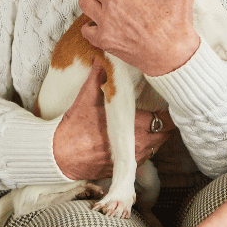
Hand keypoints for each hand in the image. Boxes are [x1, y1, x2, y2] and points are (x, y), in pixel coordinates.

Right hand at [53, 61, 172, 180]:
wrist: (58, 156)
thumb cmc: (74, 127)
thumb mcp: (86, 98)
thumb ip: (97, 77)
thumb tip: (101, 58)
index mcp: (135, 125)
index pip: (165, 118)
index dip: (168, 111)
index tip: (166, 104)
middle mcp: (139, 144)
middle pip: (165, 133)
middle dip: (163, 124)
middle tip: (158, 113)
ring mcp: (133, 158)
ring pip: (156, 147)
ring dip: (155, 137)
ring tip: (149, 126)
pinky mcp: (125, 168)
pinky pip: (144, 158)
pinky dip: (144, 150)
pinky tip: (136, 141)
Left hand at [78, 0, 202, 76]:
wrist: (173, 55)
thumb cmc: (178, 22)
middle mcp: (114, 1)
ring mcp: (106, 21)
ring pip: (84, 2)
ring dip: (94, 3)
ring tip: (108, 7)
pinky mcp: (103, 39)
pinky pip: (86, 28)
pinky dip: (94, 27)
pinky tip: (108, 26)